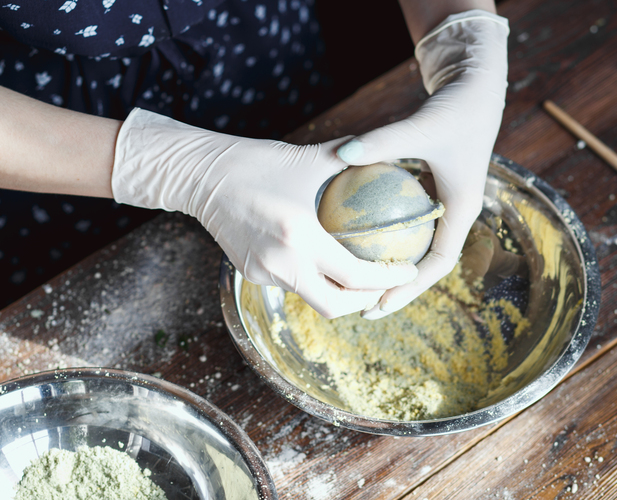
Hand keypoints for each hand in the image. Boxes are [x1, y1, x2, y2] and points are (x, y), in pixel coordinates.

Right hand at [112, 108, 417, 317]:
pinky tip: (325, 263)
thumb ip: (352, 159)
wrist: (200, 175)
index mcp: (300, 236)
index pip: (355, 276)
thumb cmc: (256, 161)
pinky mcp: (250, 273)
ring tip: (362, 276)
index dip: (387, 279)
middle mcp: (282, 263)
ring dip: (339, 292)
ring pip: (312, 297)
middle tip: (386, 285)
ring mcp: (263, 272)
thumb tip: (389, 153)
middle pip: (335, 305)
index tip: (408, 272)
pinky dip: (313, 279)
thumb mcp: (310, 158)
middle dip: (366, 302)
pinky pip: (291, 284)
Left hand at [336, 10, 508, 318]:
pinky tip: (352, 234)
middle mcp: (453, 211)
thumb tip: (340, 154)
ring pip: (415, 243)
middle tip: (361, 305)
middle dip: (397, 287)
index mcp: (462, 209)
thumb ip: (382, 141)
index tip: (379, 303)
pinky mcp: (430, 186)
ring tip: (354, 280)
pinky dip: (385, 230)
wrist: (475, 84)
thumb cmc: (455, 107)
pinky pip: (406, 218)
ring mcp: (442, 200)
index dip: (410, 288)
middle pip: (425, 262)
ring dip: (390, 263)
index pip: (437, 263)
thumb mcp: (420, 126)